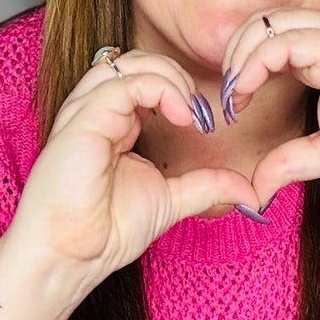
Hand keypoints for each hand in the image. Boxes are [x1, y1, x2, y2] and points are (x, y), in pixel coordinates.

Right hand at [9, 50, 257, 296]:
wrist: (72, 257)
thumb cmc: (104, 232)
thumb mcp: (170, 200)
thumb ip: (205, 186)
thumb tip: (247, 189)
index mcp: (110, 125)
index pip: (143, 79)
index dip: (178, 88)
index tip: (204, 122)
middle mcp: (93, 113)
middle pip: (135, 62)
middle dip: (175, 75)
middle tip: (200, 112)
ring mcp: (84, 114)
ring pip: (127, 63)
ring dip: (168, 76)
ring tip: (190, 110)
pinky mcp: (81, 121)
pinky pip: (123, 83)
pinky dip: (160, 89)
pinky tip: (181, 116)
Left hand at [221, 10, 319, 205]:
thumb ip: (290, 162)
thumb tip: (254, 189)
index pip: (266, 36)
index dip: (239, 65)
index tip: (230, 107)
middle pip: (261, 21)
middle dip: (232, 56)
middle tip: (227, 100)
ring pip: (271, 23)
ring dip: (240, 58)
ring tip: (234, 96)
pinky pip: (289, 42)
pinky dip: (257, 63)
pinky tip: (247, 92)